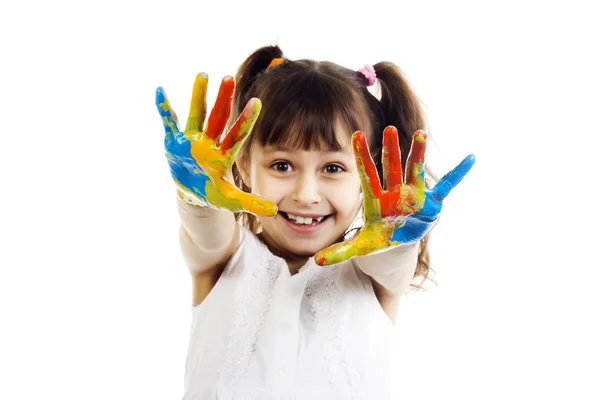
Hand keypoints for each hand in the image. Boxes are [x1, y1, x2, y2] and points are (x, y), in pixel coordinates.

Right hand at [155, 73, 276, 215]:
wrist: (194, 194)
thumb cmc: (215, 193)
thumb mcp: (232, 200)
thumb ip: (251, 203)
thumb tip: (273, 210)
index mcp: (223, 155)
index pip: (237, 135)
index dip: (245, 120)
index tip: (257, 102)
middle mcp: (209, 143)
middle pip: (218, 118)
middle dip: (223, 99)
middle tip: (229, 78)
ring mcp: (192, 141)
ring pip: (196, 114)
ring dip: (198, 95)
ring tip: (203, 74)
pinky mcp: (174, 142)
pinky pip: (169, 123)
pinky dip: (164, 108)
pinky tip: (160, 91)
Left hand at [314, 126, 474, 265]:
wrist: (397, 243)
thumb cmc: (378, 238)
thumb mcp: (360, 246)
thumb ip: (340, 251)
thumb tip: (316, 261)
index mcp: (376, 199)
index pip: (367, 174)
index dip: (361, 156)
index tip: (354, 135)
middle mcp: (395, 192)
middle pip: (391, 167)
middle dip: (390, 150)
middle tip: (388, 129)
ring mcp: (414, 195)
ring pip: (415, 170)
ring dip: (418, 153)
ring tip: (421, 134)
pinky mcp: (431, 202)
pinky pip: (447, 186)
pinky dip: (458, 174)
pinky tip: (470, 159)